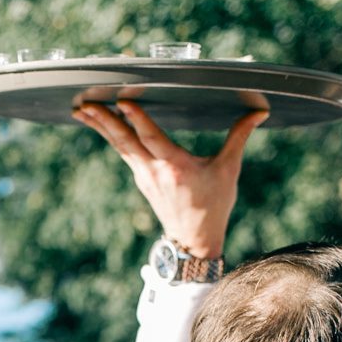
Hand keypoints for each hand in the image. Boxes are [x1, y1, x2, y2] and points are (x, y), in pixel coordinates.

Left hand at [73, 102, 265, 258]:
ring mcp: (144, 175)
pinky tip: (100, 124)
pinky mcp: (141, 178)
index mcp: (175, 167)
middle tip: (85, 102)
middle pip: (125, 140)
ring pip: (119, 145)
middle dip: (104, 120)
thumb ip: (239, 137)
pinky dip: (111, 136)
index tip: (121, 101)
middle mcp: (154, 170)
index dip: (136, 118)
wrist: (193, 240)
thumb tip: (260, 111)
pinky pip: (123, 152)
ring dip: (100, 126)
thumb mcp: (229, 169)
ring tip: (81, 109)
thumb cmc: (214, 205)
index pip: (151, 137)